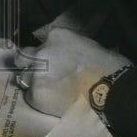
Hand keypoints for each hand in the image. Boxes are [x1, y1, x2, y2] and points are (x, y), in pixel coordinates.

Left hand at [15, 27, 129, 117]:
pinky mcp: (36, 93)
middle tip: (45, 75)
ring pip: (25, 77)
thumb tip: (62, 55)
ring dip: (35, 82)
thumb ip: (68, 48)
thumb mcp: (86, 45)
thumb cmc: (107, 68)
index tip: (51, 61)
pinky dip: (39, 99)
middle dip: (32, 65)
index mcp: (56, 36)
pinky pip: (30, 96)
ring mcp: (37, 73)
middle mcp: (42, 51)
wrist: (111, 92)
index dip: (45, 53)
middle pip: (25, 58)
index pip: (40, 42)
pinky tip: (54, 101)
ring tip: (51, 91)